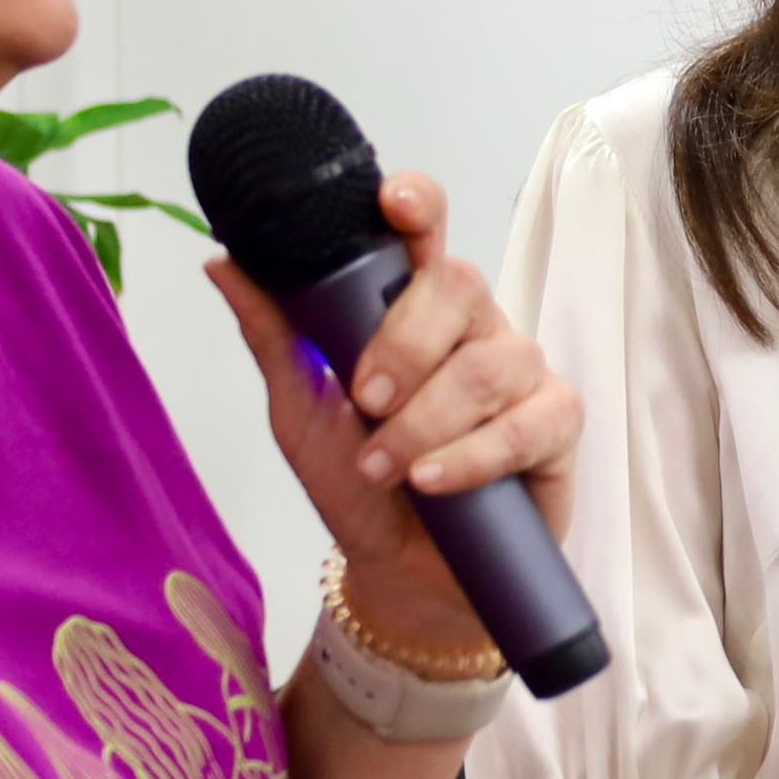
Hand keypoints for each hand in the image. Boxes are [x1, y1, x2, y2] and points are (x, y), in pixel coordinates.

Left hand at [206, 172, 578, 649]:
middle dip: (405, 344)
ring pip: (489, 362)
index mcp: (414, 307)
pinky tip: (434, 480)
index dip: (418, 204)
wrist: (399, 574)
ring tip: (387, 466)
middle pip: (460, 285)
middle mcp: (473, 328)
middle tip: (366, 400)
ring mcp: (521, 373)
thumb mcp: (300, 412)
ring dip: (426, 419)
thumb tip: (223, 262)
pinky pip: (528, 422)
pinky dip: (473, 454)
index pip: (427, 232)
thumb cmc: (357, 483)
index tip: (391, 204)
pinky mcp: (555, 427)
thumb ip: (273, 336)